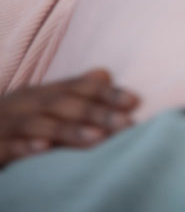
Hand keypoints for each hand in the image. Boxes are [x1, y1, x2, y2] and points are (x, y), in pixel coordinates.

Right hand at [0, 69, 138, 167]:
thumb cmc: (13, 122)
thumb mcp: (42, 105)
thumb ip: (73, 93)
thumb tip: (106, 73)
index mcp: (41, 92)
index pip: (78, 88)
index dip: (107, 93)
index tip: (135, 101)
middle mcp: (25, 103)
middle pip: (64, 104)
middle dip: (97, 113)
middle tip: (127, 124)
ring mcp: (8, 123)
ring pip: (40, 125)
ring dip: (70, 131)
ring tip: (99, 138)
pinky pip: (9, 146)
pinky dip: (25, 146)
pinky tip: (43, 149)